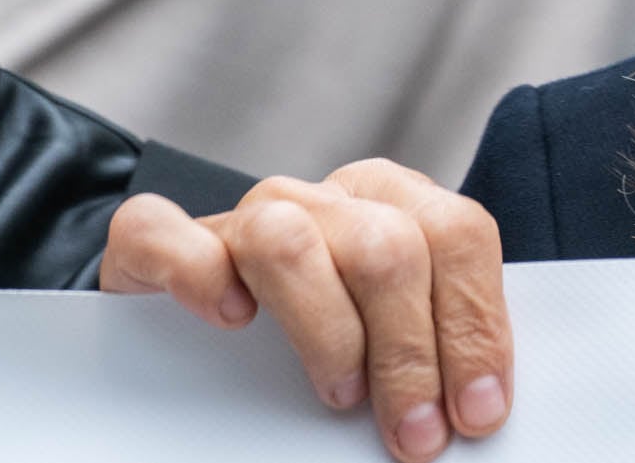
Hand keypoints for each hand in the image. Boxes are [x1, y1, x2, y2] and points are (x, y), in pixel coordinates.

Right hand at [102, 160, 512, 460]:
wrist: (191, 333)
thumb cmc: (323, 341)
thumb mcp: (393, 339)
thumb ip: (432, 350)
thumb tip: (477, 416)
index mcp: (397, 204)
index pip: (458, 236)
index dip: (473, 326)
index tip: (475, 413)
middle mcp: (326, 199)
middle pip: (385, 247)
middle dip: (409, 353)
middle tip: (414, 436)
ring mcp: (243, 216)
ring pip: (288, 239)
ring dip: (324, 329)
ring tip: (340, 396)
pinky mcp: (157, 246)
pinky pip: (166, 234)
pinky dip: (197, 275)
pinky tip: (230, 321)